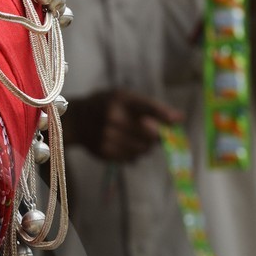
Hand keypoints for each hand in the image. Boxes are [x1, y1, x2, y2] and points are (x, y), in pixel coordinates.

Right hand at [63, 88, 182, 161]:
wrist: (76, 121)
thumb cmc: (106, 105)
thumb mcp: (124, 97)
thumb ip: (150, 107)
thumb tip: (180, 119)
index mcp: (120, 100)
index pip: (146, 107)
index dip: (164, 115)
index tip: (178, 120)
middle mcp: (113, 119)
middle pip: (150, 134)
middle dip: (158, 135)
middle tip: (157, 132)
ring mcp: (108, 137)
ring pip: (143, 149)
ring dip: (147, 146)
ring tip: (137, 137)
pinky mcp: (105, 152)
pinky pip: (131, 158)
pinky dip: (135, 153)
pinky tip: (126, 144)